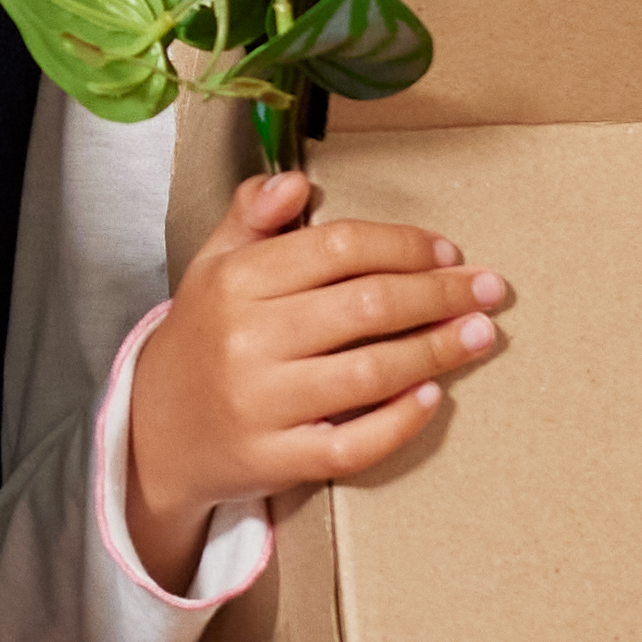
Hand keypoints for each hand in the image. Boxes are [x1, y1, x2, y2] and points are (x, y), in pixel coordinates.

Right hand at [128, 162, 507, 594]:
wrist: (153, 437)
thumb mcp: (212, 267)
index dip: (403, 246)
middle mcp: (247, 339)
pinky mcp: (275, 460)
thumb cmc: (202, 341)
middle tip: (488, 289)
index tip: (446, 251)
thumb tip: (296, 180)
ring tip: (480, 335)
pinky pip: (353, 444)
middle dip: (439, 294)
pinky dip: (399, 421)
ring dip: (438, 351)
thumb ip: (252, 217)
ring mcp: (261, 404)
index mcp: (235, 281)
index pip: (338, 248)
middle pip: (366, 306)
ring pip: (370, 373)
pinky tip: (433, 397)